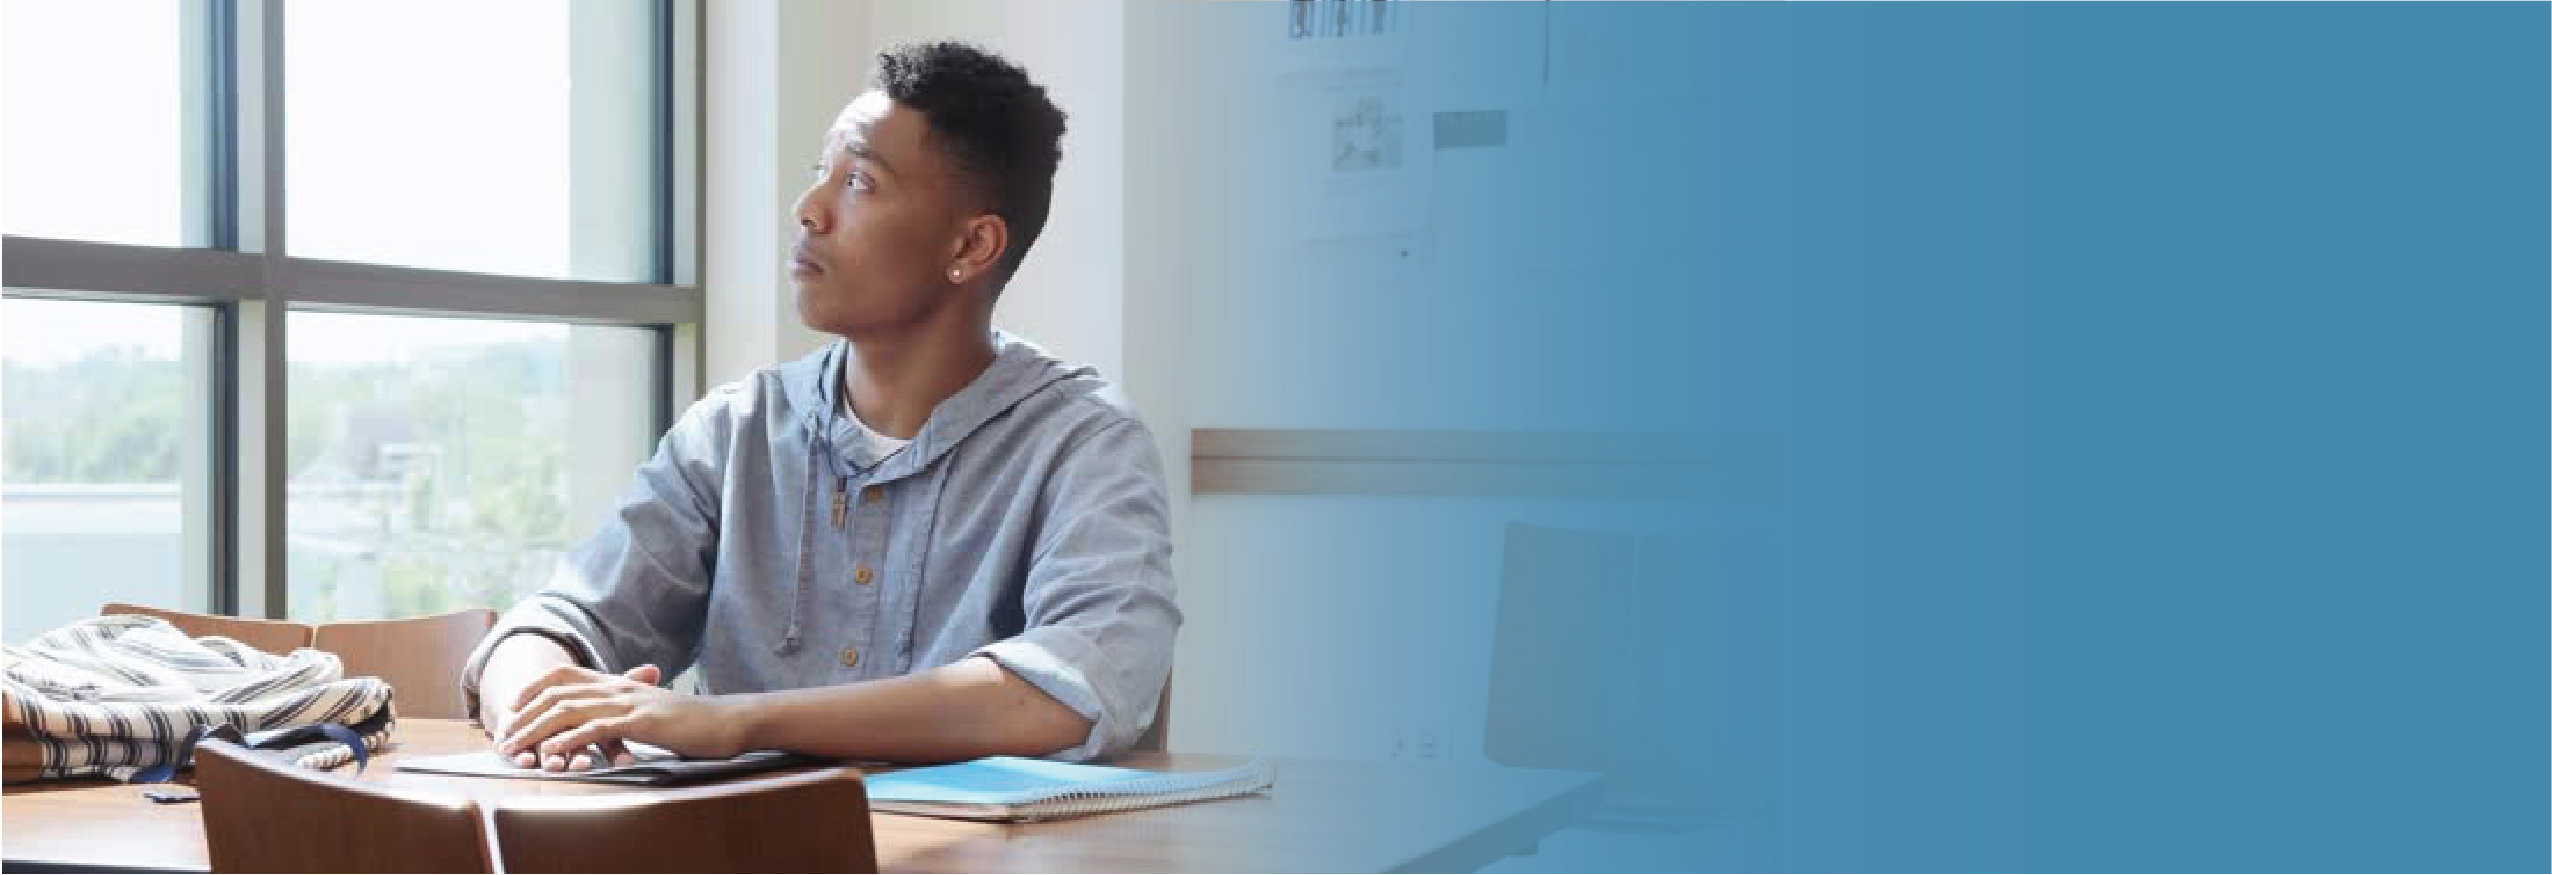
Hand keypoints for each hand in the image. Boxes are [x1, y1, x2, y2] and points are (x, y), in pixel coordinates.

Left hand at [498, 664, 749, 771]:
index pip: (565, 675)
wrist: (727, 720)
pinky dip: (569, 740)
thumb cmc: (692, 722)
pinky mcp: (641, 721)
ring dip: (536, 730)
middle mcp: (618, 687)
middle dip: (524, 716)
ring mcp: (628, 703)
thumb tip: (606, 724)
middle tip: (503, 737)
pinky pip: (596, 728)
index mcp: (619, 683)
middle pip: (557, 693)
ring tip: (516, 749)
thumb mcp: (653, 712)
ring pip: (568, 709)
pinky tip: (552, 753)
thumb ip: (627, 712)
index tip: (513, 709)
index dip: (534, 689)